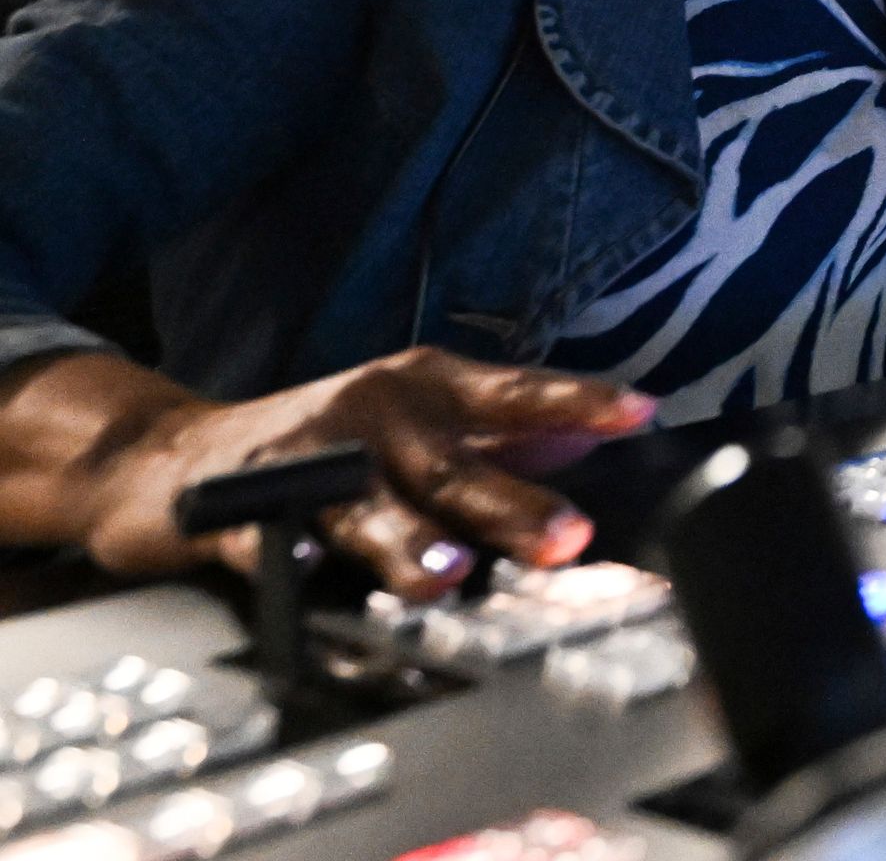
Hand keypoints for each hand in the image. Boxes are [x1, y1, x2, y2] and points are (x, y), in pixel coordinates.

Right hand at [19, 348, 653, 596]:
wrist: (171, 456)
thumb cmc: (319, 442)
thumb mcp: (414, 423)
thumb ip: (498, 435)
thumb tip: (584, 440)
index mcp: (423, 387)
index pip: (515, 392)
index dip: (578, 402)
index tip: (641, 412)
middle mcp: (371, 412)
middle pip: (452, 462)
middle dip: (511, 503)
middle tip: (567, 536)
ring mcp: (305, 457)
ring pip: (367, 503)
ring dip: (408, 539)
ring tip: (447, 572)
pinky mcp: (237, 505)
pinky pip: (270, 533)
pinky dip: (291, 550)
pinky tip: (310, 567)